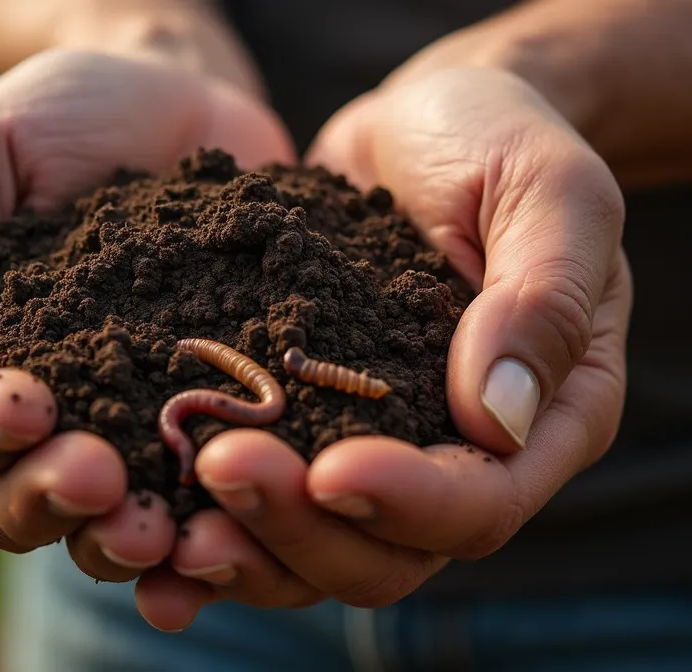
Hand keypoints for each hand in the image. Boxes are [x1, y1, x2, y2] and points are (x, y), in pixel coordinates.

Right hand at [0, 50, 293, 582]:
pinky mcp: (220, 416)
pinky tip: (233, 537)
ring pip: (109, 524)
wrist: (176, 94)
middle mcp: (53, 412)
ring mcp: (139, 424)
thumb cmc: (59, 115)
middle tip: (99, 478)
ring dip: (125, 537)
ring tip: (163, 529)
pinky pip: (210, 497)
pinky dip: (215, 532)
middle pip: (20, 502)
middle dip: (51, 500)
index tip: (25, 402)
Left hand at [136, 67, 631, 629]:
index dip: (411, 503)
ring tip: (167, 522)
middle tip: (222, 468)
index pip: (482, 502)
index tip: (332, 468)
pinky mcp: (301, 426)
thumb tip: (498, 421)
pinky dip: (204, 521)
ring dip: (243, 547)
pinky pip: (259, 501)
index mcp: (544, 419)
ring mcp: (375, 450)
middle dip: (302, 529)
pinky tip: (143, 517)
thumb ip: (542, 298)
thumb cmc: (499, 139)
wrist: (422, 119)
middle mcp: (456, 458)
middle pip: (386, 555)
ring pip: (312, 551)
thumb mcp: (548, 191)